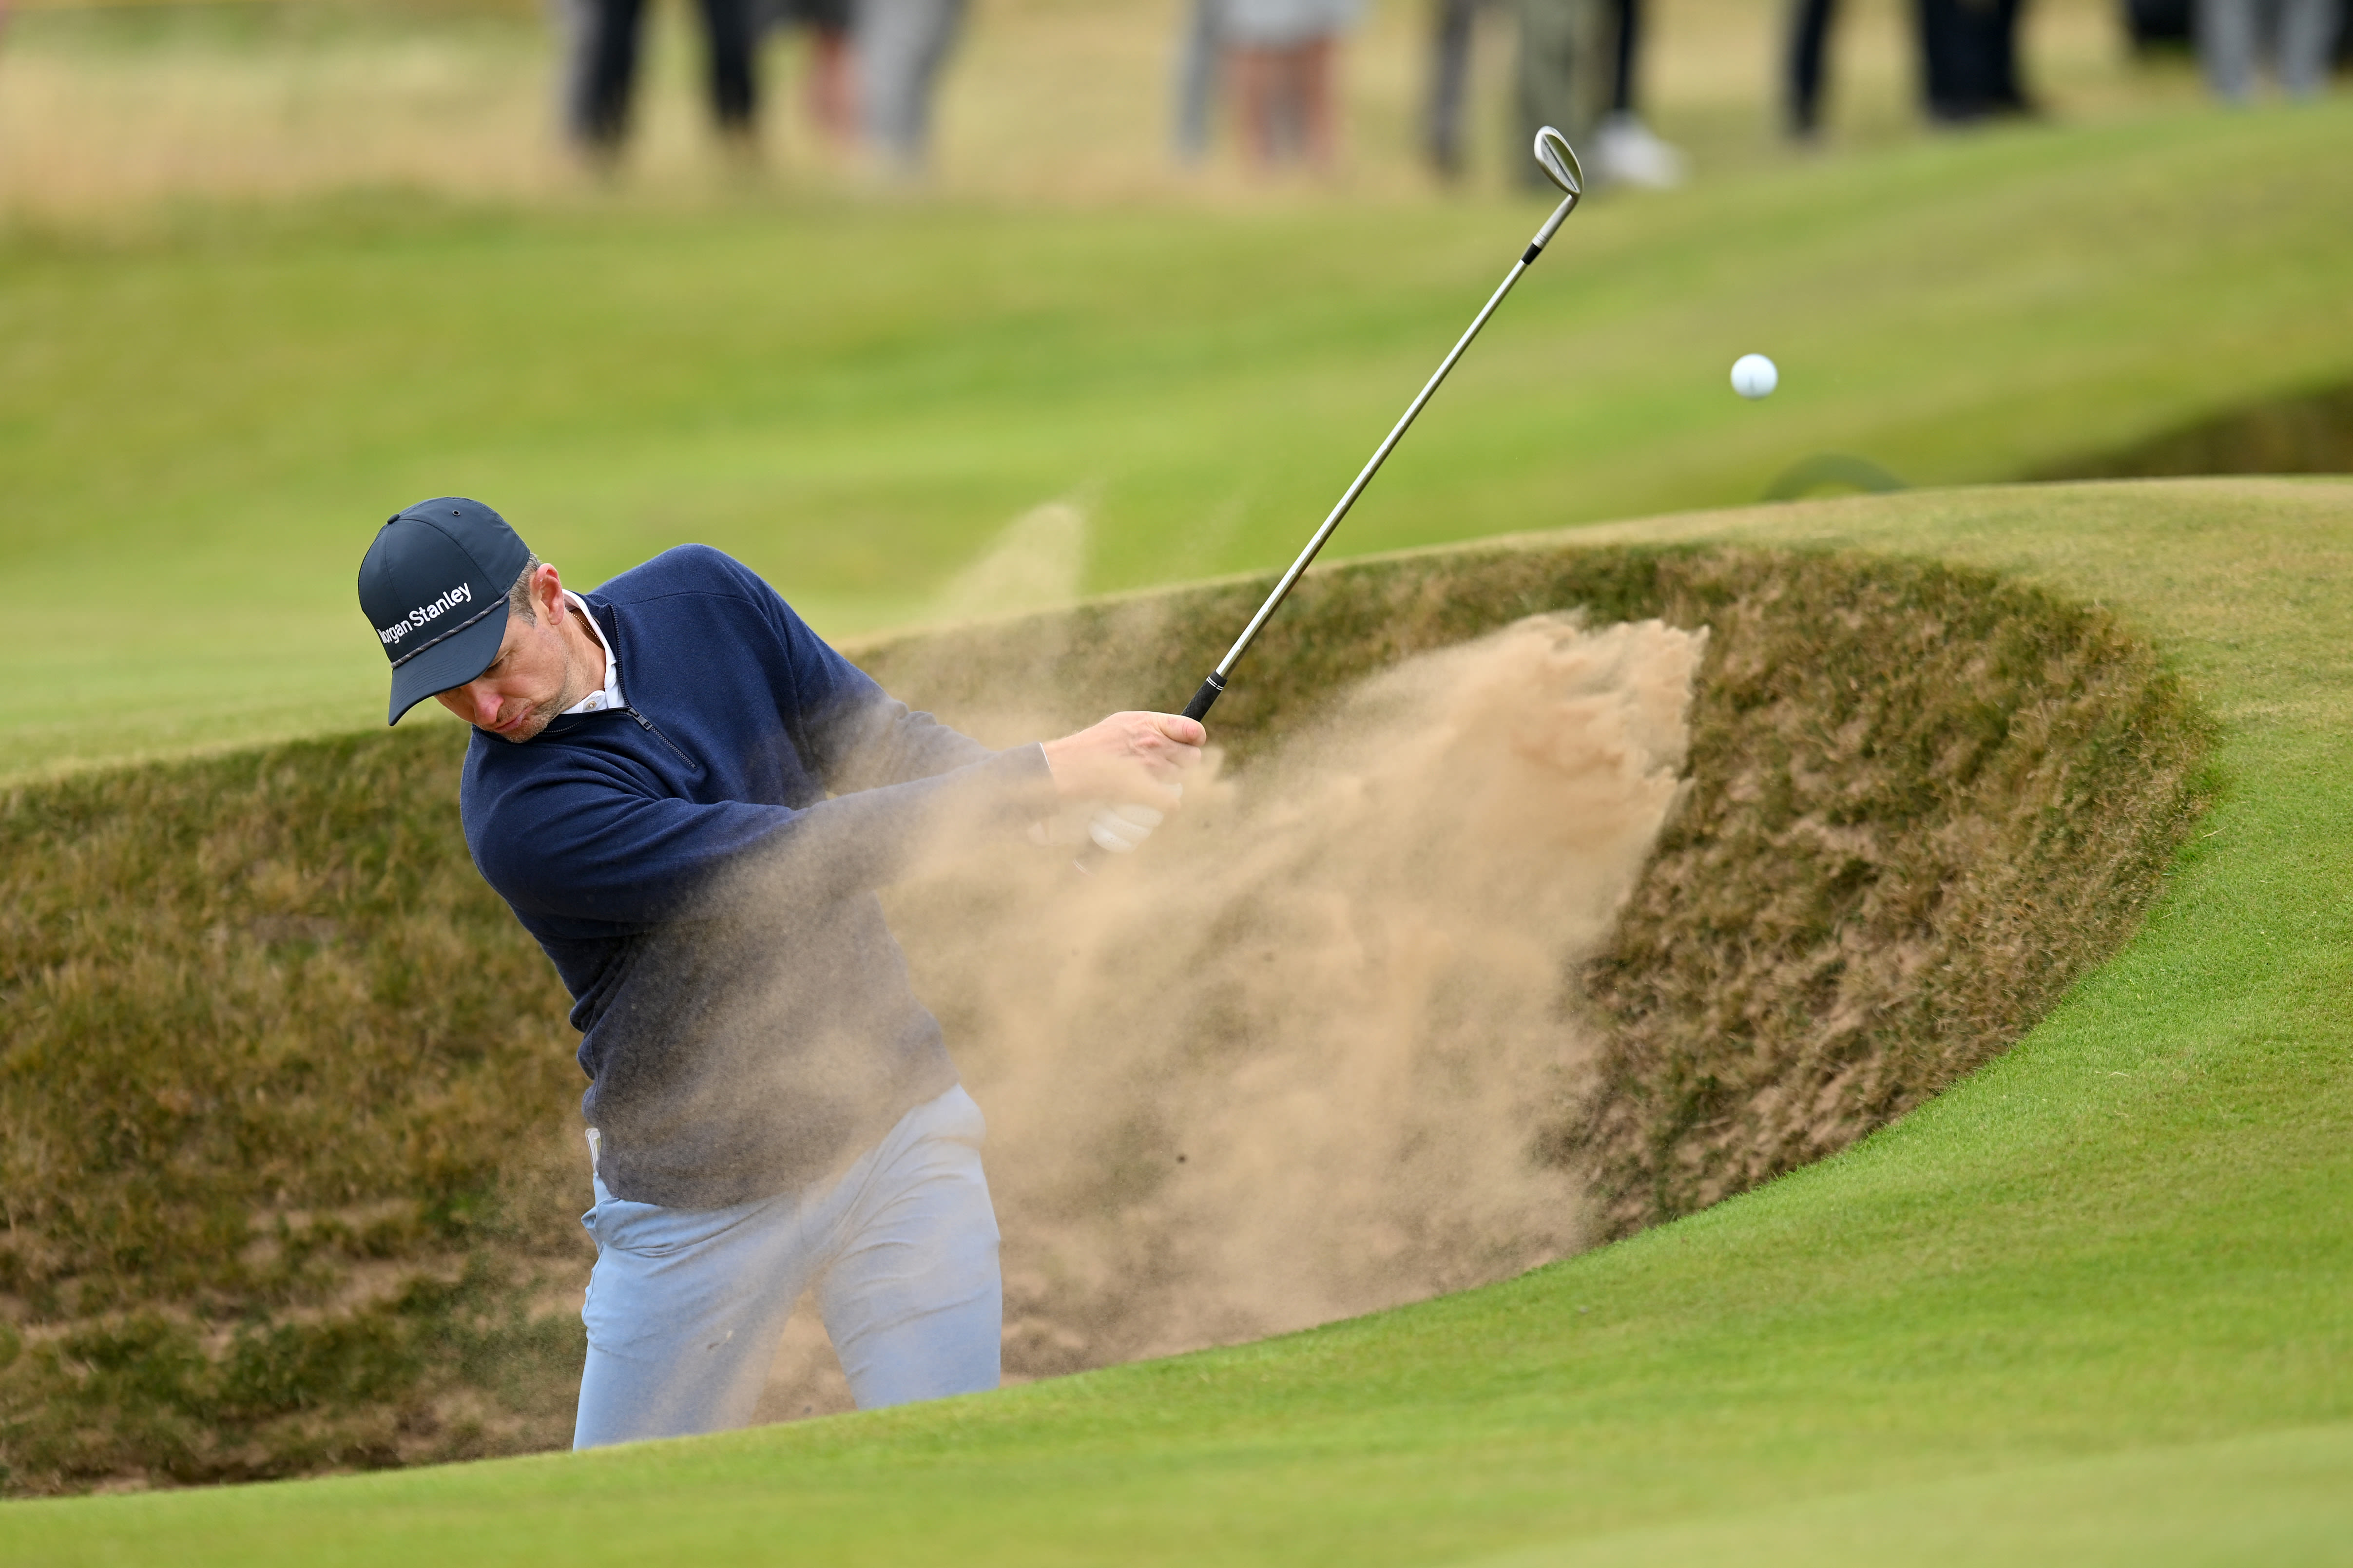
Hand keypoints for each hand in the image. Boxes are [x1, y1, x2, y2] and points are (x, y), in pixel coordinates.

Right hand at [1040, 711, 1203, 811]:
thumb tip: (1170, 735)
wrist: (1066, 768)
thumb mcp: (1121, 724)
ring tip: (1144, 786)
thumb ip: (1148, 727)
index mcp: (1148, 723)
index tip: (1189, 745)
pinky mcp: (1146, 792)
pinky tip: (1150, 804)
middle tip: (1158, 770)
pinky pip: (1171, 803)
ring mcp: (1151, 767)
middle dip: (1178, 764)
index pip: (1192, 729)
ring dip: (1166, 785)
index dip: (1193, 739)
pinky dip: (1164, 806)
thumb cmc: (1090, 749)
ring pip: (1179, 781)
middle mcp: (1153, 742)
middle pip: (1190, 758)